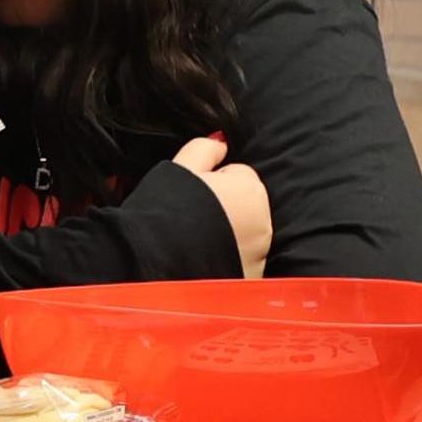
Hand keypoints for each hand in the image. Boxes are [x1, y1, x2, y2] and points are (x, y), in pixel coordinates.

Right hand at [168, 136, 272, 278]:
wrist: (158, 265)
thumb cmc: (168, 212)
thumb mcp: (180, 166)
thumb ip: (205, 147)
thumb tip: (222, 142)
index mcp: (250, 189)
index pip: (238, 174)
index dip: (213, 181)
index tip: (195, 194)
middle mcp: (263, 222)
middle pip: (246, 206)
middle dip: (226, 209)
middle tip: (195, 218)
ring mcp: (259, 254)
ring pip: (245, 235)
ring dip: (228, 236)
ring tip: (197, 241)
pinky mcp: (250, 278)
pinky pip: (241, 262)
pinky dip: (228, 261)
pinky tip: (204, 262)